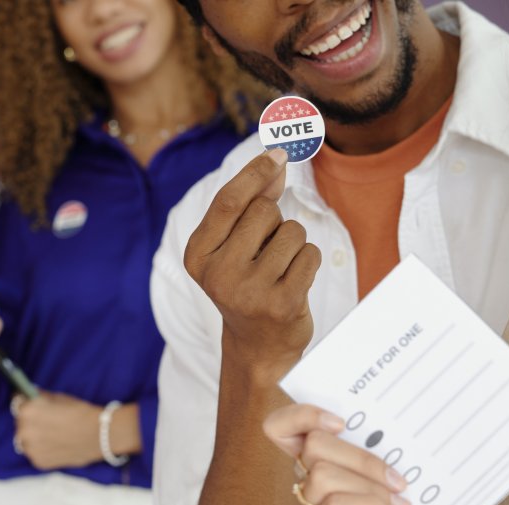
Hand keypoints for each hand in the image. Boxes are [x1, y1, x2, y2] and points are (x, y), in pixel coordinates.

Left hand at [14, 392, 103, 469]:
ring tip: (51, 434)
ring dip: (34, 436)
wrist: (99, 434)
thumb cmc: (79, 412)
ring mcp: (30, 449)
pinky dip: (42, 449)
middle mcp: (24, 431)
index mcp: (27, 411)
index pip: (17, 402)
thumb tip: (29, 396)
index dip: (25, 402)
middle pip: (20, 422)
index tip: (30, 403)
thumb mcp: (57, 398)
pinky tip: (56, 445)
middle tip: (46, 420)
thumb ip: (39, 398)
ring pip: (25, 439)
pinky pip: (34, 452)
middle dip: (30, 420)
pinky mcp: (38, 462)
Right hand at [184, 149, 320, 383]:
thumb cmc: (247, 285)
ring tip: (280, 271)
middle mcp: (218, 274)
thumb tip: (275, 161)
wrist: (258, 347)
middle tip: (266, 253)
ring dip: (295, 244)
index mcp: (198, 256)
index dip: (256, 172)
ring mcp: (249, 291)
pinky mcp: (281, 304)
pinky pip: (311, 255)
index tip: (279, 153)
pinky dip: (309, 262)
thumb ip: (249, 204)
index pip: (228, 201)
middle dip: (275, 221)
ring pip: (293, 231)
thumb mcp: (236, 246)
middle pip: (264, 211)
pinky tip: (295, 283)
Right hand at [264, 403, 484, 504]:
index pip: (282, 429)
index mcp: (326, 463)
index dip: (301, 415)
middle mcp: (311, 488)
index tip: (341, 421)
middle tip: (398, 478)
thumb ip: (378, 447)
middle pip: (312, 446)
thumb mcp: (403, 473)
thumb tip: (374, 420)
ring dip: (370, 485)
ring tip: (401, 503)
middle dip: (360, 456)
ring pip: (322, 475)